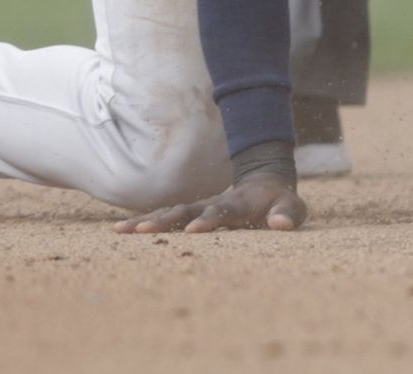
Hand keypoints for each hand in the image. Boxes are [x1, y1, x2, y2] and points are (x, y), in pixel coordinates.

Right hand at [114, 172, 306, 233]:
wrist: (265, 183)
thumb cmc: (280, 202)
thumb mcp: (292, 207)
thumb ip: (287, 214)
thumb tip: (280, 224)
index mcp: (237, 204)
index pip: (220, 212)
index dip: (208, 220)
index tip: (193, 230)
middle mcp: (212, 204)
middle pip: (186, 210)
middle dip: (166, 220)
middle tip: (143, 229)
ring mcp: (199, 207)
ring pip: (169, 212)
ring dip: (147, 220)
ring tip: (120, 230)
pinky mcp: (190, 213)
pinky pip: (164, 216)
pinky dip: (143, 221)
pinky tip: (120, 229)